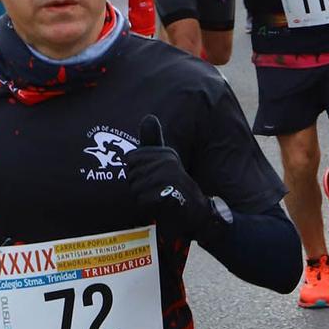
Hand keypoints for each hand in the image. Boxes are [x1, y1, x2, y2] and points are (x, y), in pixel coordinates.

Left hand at [125, 115, 221, 242]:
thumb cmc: (176, 185)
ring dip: (144, 198)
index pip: (131, 159)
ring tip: (161, 197)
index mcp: (165, 153)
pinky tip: (163, 206)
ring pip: (136, 189)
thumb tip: (148, 117)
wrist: (197, 211)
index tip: (154, 176)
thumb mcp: (165, 161)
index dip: (137, 172)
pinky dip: (149, 207)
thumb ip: (153, 141)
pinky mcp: (169, 193)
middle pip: (131, 174)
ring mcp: (169, 177)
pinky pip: (143, 200)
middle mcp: (168, 162)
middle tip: (158, 190)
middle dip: (139, 186)